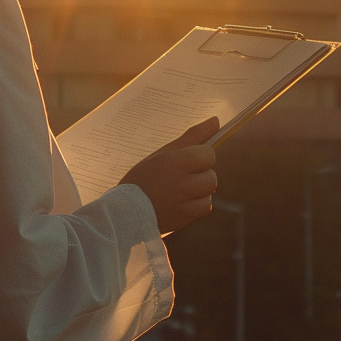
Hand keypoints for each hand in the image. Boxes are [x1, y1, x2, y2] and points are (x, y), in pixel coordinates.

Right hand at [120, 116, 218, 234]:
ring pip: (209, 193)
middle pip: (212, 176)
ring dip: (200, 191)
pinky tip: (181, 202)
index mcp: (176, 163)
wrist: (124, 211)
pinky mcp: (183, 220)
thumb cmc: (144, 177)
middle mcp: (182, 184)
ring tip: (181, 189)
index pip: (209, 154)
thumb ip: (193, 136)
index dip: (199, 155)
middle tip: (181, 176)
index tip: (185, 160)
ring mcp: (184, 205)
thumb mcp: (164, 152)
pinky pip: (203, 209)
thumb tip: (216, 120)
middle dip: (201, 174)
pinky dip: (196, 205)